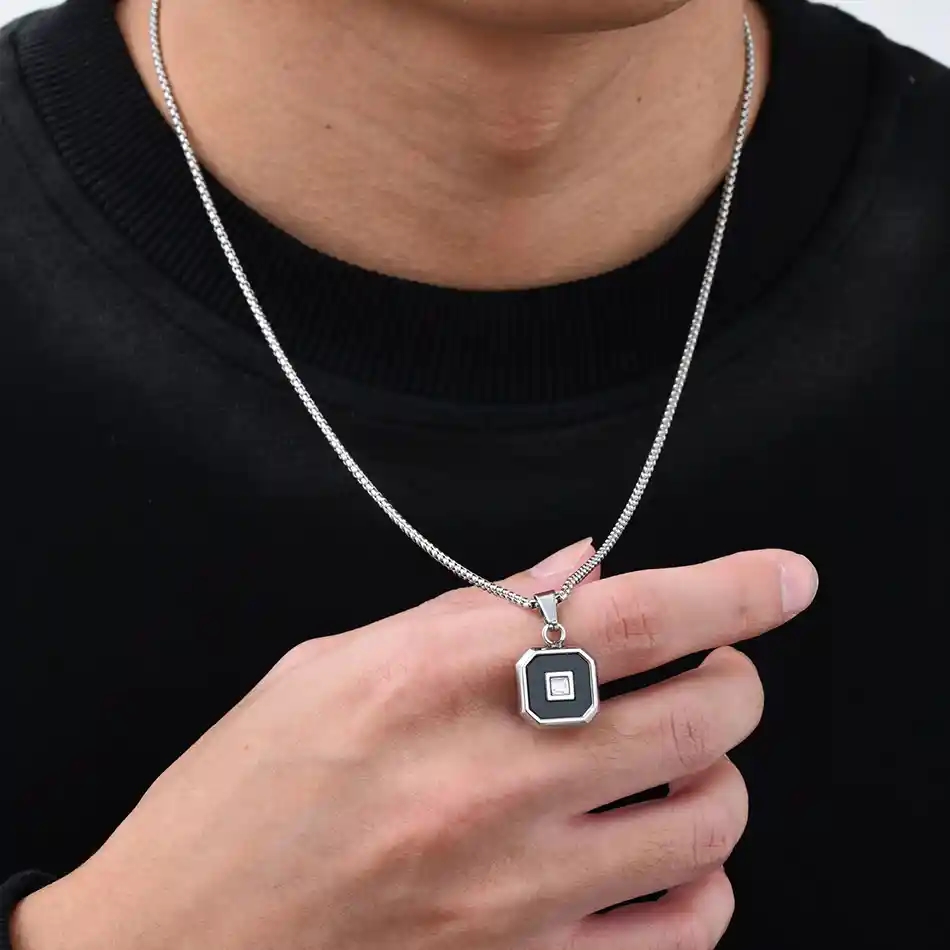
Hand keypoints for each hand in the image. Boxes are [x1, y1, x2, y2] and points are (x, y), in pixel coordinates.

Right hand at [11, 543, 816, 949]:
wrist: (173, 945)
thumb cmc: (244, 793)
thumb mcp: (335, 663)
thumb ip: (471, 611)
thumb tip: (575, 565)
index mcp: (438, 679)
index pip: (630, 612)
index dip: (730, 586)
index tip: (783, 577)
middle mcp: (490, 778)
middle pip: (699, 713)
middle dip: (735, 680)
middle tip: (711, 670)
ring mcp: (516, 888)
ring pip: (710, 820)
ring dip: (720, 775)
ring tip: (682, 759)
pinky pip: (680, 934)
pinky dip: (702, 885)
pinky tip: (666, 857)